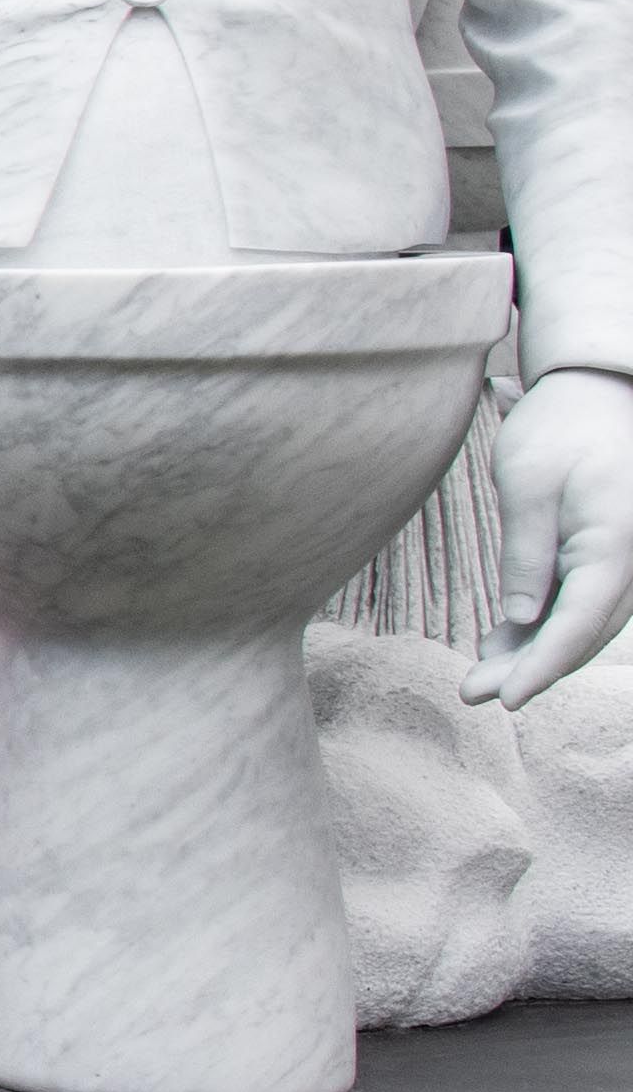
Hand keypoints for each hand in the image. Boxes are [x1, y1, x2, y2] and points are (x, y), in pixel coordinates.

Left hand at [480, 367, 632, 702]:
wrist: (598, 392)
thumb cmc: (562, 427)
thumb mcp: (529, 483)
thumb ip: (526, 554)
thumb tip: (520, 619)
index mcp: (617, 541)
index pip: (580, 621)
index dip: (542, 666)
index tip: (504, 699)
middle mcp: (632, 558)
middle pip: (585, 632)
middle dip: (533, 670)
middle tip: (474, 695)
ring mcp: (626, 558)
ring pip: (586, 623)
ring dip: (538, 653)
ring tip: (481, 678)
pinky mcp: (610, 554)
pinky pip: (583, 602)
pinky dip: (545, 627)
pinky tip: (503, 645)